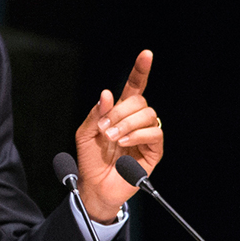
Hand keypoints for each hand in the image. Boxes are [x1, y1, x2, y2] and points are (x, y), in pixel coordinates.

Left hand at [74, 49, 162, 222]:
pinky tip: (123, 142)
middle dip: (119, 111)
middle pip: (139, 101)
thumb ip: (95, 113)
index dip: (140, 71)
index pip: (134, 88)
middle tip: (104, 128)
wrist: (94, 186)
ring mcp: (146, 135)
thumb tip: (107, 94)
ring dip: (126, 124)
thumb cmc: (90, 159)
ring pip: (148, 115)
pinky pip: (154, 133)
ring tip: (111, 138)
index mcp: (120, 112)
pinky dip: (136, 134)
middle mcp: (136, 121)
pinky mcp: (154, 151)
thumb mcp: (85, 133)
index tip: (146, 54)